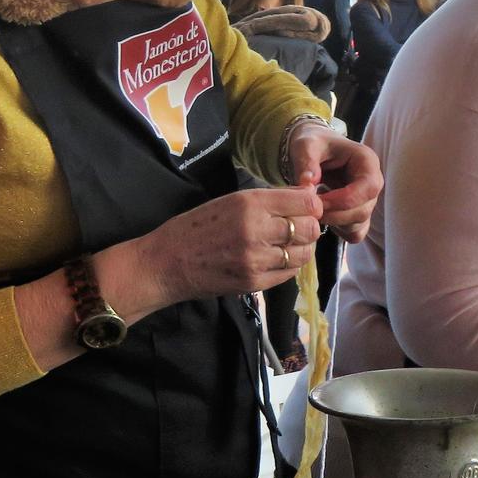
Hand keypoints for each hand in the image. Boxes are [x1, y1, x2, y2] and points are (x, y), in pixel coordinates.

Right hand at [120, 187, 323, 312]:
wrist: (166, 263)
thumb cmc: (197, 227)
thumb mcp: (231, 201)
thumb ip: (271, 199)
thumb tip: (308, 195)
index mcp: (250, 204)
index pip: (306, 203)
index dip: (311, 205)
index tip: (306, 208)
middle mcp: (257, 230)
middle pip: (310, 228)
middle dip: (308, 226)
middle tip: (297, 227)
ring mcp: (257, 259)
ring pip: (304, 253)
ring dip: (301, 247)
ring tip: (286, 244)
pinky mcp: (255, 282)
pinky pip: (290, 272)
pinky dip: (289, 265)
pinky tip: (275, 258)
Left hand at [288, 124, 382, 242]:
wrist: (314, 150)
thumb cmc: (313, 144)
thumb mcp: (306, 145)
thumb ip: (306, 161)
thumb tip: (307, 183)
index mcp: (367, 162)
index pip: (367, 188)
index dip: (343, 199)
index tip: (317, 200)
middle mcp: (373, 182)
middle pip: (364, 210)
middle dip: (335, 214)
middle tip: (308, 209)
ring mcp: (368, 201)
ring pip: (359, 224)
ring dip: (335, 223)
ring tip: (313, 210)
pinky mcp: (359, 214)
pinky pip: (355, 233)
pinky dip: (338, 230)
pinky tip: (323, 216)